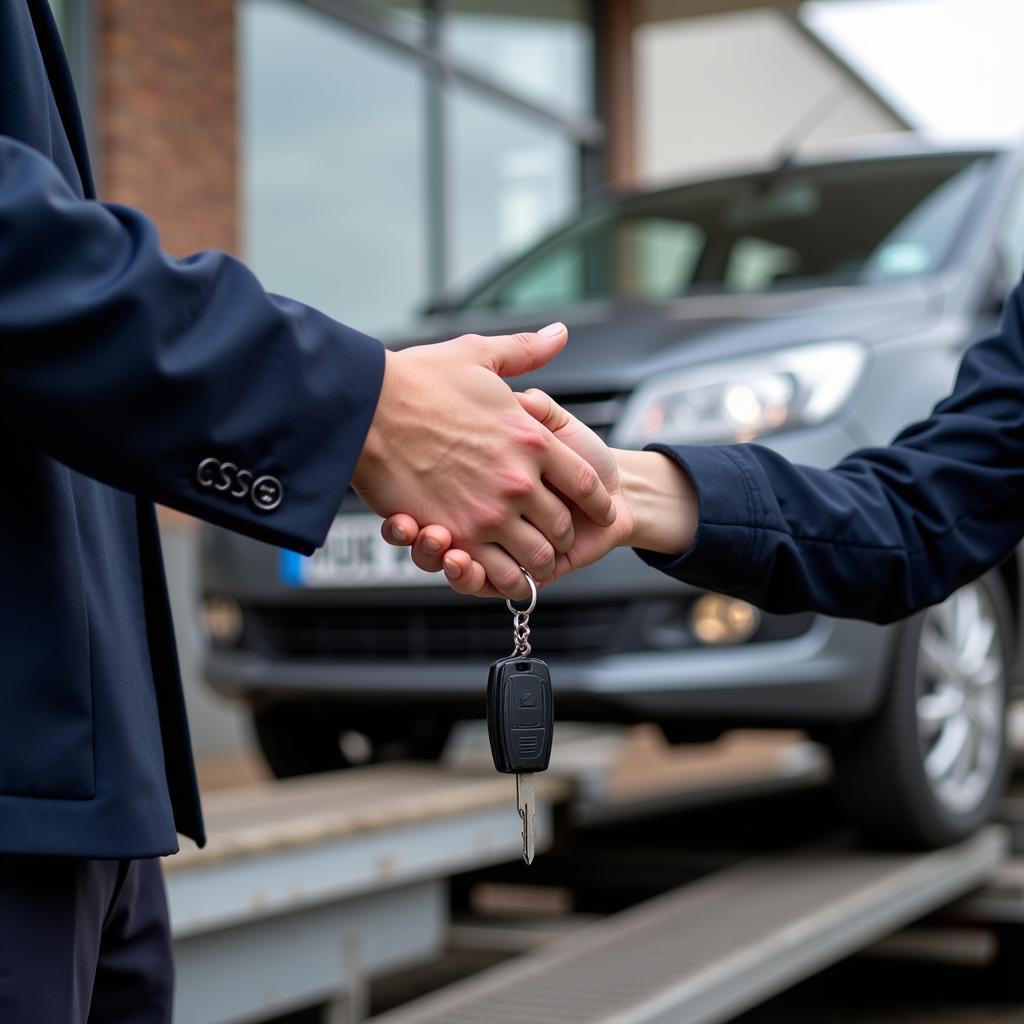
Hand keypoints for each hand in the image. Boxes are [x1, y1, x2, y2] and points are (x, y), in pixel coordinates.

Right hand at [351, 327, 616, 598]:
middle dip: (563, 532)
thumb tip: (560, 333)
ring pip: (536, 556)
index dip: (599, 500)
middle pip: (563, 524)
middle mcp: (518, 480)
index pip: (585, 481)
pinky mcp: (456, 536)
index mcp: (532, 438)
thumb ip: (525, 351)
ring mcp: (489, 513)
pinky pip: (499, 574)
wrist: (363, 407)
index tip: (606, 508)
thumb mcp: (480, 355)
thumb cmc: (417, 379)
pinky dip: (507, 579)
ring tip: (532, 558)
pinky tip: (505, 573)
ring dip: (537, 560)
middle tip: (558, 535)